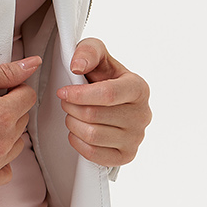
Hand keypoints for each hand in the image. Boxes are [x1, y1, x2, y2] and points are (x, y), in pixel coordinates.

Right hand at [0, 56, 41, 189]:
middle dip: (8, 110)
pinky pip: (6, 171)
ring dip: (5, 135)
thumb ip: (5, 72)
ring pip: (16, 144)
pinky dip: (0, 161)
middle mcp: (2, 141)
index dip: (14, 90)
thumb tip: (32, 65)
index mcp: (2, 114)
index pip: (28, 97)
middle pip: (22, 120)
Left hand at [56, 38, 150, 166]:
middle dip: (71, 108)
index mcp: (139, 88)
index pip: (107, 94)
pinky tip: (78, 132)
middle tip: (66, 103)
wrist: (111, 102)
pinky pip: (95, 155)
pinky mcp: (127, 156)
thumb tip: (77, 67)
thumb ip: (88, 51)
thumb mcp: (97, 55)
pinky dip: (78, 143)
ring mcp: (136, 137)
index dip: (79, 95)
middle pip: (94, 116)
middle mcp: (143, 114)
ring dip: (73, 125)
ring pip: (93, 136)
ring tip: (72, 115)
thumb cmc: (102, 76)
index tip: (63, 92)